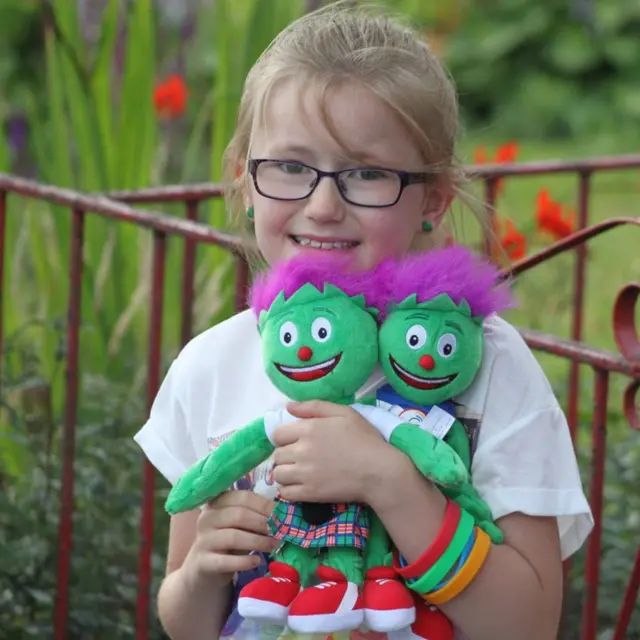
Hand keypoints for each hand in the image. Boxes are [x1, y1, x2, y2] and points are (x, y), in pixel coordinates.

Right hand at [182, 490, 277, 588]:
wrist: (204, 569)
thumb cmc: (228, 541)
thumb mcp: (240, 525)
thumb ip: (255, 516)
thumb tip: (284, 513)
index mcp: (218, 502)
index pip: (243, 497)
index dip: (264, 505)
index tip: (282, 514)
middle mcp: (207, 518)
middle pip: (239, 515)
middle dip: (263, 523)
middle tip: (281, 531)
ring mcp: (203, 540)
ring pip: (233, 537)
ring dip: (258, 541)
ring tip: (274, 546)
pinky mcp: (203, 562)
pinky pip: (225, 561)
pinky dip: (244, 561)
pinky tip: (256, 561)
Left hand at [271, 400, 407, 503]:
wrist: (379, 471)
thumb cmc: (365, 439)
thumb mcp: (344, 413)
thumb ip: (314, 407)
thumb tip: (288, 406)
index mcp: (308, 429)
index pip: (277, 434)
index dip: (284, 437)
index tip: (295, 441)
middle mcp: (301, 450)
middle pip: (277, 455)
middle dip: (285, 455)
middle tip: (300, 458)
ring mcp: (304, 474)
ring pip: (277, 474)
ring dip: (285, 473)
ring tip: (298, 473)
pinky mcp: (309, 494)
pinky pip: (285, 493)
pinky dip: (288, 490)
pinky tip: (299, 486)